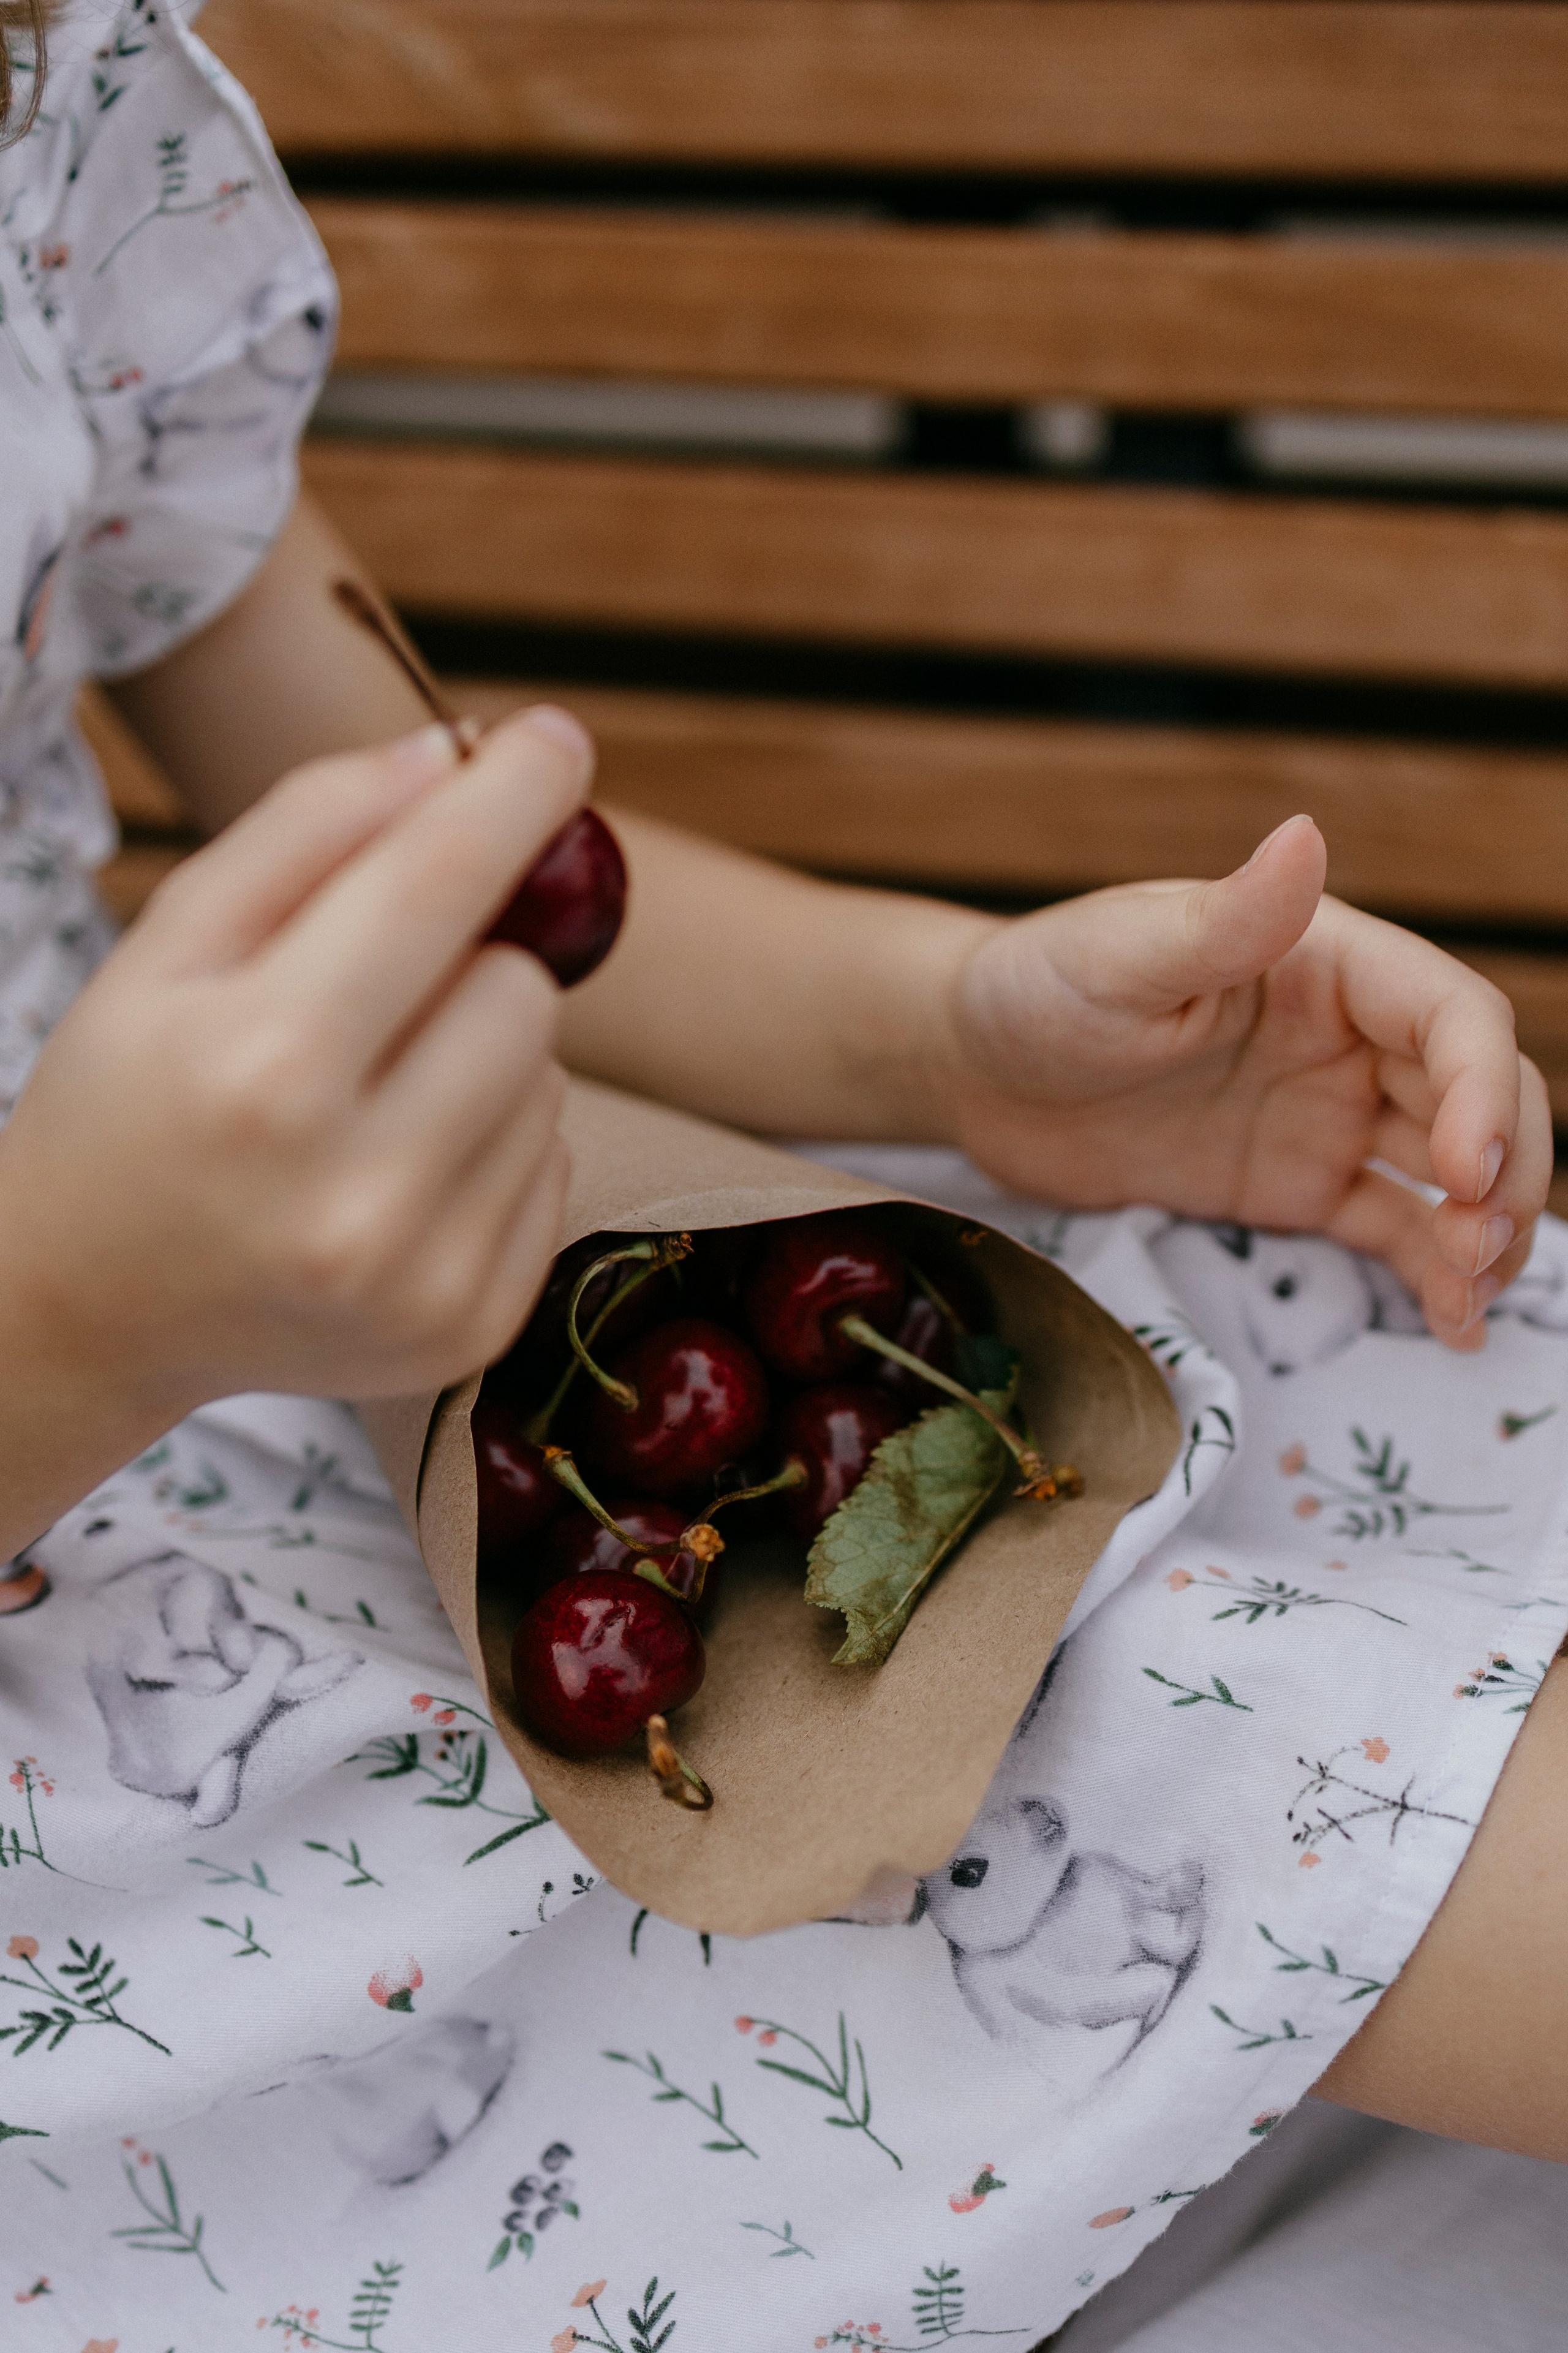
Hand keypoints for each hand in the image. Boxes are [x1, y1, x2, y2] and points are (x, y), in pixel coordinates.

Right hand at [0, 706, 588, 1467]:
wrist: (88, 1309)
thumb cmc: (126, 1100)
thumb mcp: (167, 948)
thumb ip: (304, 832)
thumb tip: (448, 756)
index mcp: (267, 1069)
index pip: (438, 887)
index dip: (514, 794)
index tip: (556, 738)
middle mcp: (356, 1189)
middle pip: (522, 989)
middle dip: (471, 960)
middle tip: (380, 989)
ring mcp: (423, 1276)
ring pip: (551, 1081)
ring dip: (482, 1056)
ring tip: (369, 1094)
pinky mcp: (473, 1328)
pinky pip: (554, 1168)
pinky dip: (495, 1145)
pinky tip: (395, 1168)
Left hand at [946, 815, 1550, 1344]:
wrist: (972, 1068)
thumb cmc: (1039, 989)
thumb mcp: (1121, 955)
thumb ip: (1223, 919)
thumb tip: (1305, 838)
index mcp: (1329, 962)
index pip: (1453, 1017)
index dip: (1484, 1093)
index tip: (1464, 1172)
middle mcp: (1349, 1033)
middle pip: (1482, 1094)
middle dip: (1505, 1173)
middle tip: (1479, 1250)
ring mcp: (1329, 1111)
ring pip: (1454, 1169)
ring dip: (1484, 1230)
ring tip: (1471, 1299)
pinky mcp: (1296, 1182)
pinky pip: (1392, 1227)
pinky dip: (1432, 1273)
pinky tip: (1454, 1326)